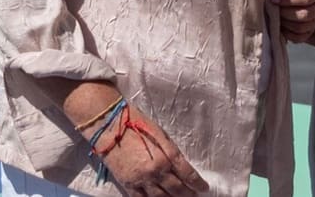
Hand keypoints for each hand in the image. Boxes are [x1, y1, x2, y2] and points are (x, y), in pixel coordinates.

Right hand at [90, 104, 208, 196]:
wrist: (111, 127)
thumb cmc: (138, 125)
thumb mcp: (162, 136)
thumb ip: (172, 153)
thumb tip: (181, 167)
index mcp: (167, 156)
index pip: (188, 175)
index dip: (198, 184)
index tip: (204, 188)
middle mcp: (156, 171)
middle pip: (177, 189)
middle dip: (188, 194)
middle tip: (193, 196)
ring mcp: (141, 180)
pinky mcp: (128, 184)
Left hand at [273, 0, 314, 42]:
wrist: (297, 1)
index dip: (288, 0)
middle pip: (303, 15)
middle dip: (284, 13)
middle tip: (273, 10)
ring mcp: (314, 22)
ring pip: (300, 28)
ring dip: (284, 24)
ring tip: (276, 18)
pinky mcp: (308, 33)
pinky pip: (298, 38)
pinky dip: (286, 34)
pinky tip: (280, 26)